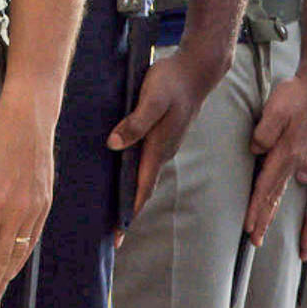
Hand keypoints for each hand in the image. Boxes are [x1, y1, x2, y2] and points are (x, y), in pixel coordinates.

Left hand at [109, 44, 215, 223]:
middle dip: (127, 212)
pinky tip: (122, 176)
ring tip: (113, 212)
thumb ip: (135, 122)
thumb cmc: (172, 82)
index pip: (142, 189)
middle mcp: (162, 151)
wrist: (195, 70)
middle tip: (111, 235)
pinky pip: (145, 162)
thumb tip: (113, 144)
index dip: (129, 213)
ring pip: (144, 176)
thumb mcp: (151, 98)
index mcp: (159, 148)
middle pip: (142, 188)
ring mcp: (164, 145)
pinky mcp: (162, 135)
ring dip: (130, 195)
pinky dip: (133, 176)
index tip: (118, 236)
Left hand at [242, 67, 306, 247]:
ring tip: (305, 248)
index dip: (259, 209)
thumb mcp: (278, 106)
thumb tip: (259, 151)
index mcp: (293, 153)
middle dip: (276, 223)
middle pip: (292, 201)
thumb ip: (266, 130)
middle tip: (263, 244)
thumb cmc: (303, 96)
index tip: (250, 227)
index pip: (270, 187)